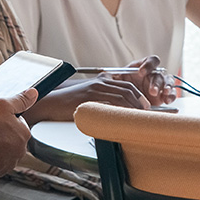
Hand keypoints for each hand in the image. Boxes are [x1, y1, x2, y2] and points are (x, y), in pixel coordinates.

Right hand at [0, 88, 38, 178]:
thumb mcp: (3, 104)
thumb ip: (20, 100)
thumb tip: (34, 93)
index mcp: (24, 133)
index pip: (20, 123)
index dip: (7, 118)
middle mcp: (20, 150)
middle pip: (13, 138)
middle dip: (3, 134)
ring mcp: (10, 162)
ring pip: (5, 151)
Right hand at [25, 76, 151, 120]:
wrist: (53, 103)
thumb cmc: (70, 104)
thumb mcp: (89, 98)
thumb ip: (103, 100)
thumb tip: (117, 111)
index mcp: (102, 81)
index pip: (127, 86)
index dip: (139, 96)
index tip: (145, 107)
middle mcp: (100, 82)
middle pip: (128, 89)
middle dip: (140, 101)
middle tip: (147, 112)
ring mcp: (95, 89)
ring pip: (122, 96)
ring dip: (134, 106)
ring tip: (140, 116)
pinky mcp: (90, 98)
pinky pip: (111, 103)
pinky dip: (121, 110)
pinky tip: (125, 118)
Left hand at [118, 56, 175, 104]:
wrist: (127, 99)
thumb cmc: (123, 85)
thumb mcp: (118, 79)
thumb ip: (117, 76)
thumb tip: (109, 76)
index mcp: (145, 67)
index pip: (152, 60)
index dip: (148, 65)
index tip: (141, 72)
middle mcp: (154, 74)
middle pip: (159, 74)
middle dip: (156, 82)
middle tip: (151, 91)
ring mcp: (161, 84)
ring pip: (168, 82)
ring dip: (167, 87)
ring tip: (163, 93)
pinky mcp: (164, 95)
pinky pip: (172, 93)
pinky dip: (171, 96)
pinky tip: (167, 100)